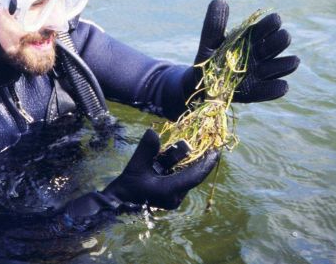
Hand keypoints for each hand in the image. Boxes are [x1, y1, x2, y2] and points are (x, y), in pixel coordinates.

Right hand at [102, 129, 218, 209]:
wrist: (119, 203)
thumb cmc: (128, 186)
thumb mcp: (135, 165)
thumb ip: (146, 149)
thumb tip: (153, 132)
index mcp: (170, 191)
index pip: (195, 176)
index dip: (207, 163)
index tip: (216, 150)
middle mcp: (176, 197)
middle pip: (192, 175)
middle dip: (198, 160)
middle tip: (208, 145)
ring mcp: (174, 199)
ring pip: (187, 178)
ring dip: (189, 164)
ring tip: (191, 148)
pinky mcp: (170, 198)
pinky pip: (181, 181)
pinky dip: (182, 169)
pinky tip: (179, 159)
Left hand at [185, 0, 299, 102]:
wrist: (201, 84)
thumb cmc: (208, 59)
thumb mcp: (209, 42)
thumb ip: (214, 24)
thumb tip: (220, 1)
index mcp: (251, 39)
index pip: (265, 28)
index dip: (271, 24)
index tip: (275, 20)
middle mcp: (259, 55)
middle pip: (275, 46)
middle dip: (280, 41)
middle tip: (283, 37)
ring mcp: (260, 74)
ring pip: (279, 67)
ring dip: (285, 64)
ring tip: (293, 61)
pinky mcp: (256, 92)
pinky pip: (269, 90)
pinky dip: (276, 88)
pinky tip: (282, 85)